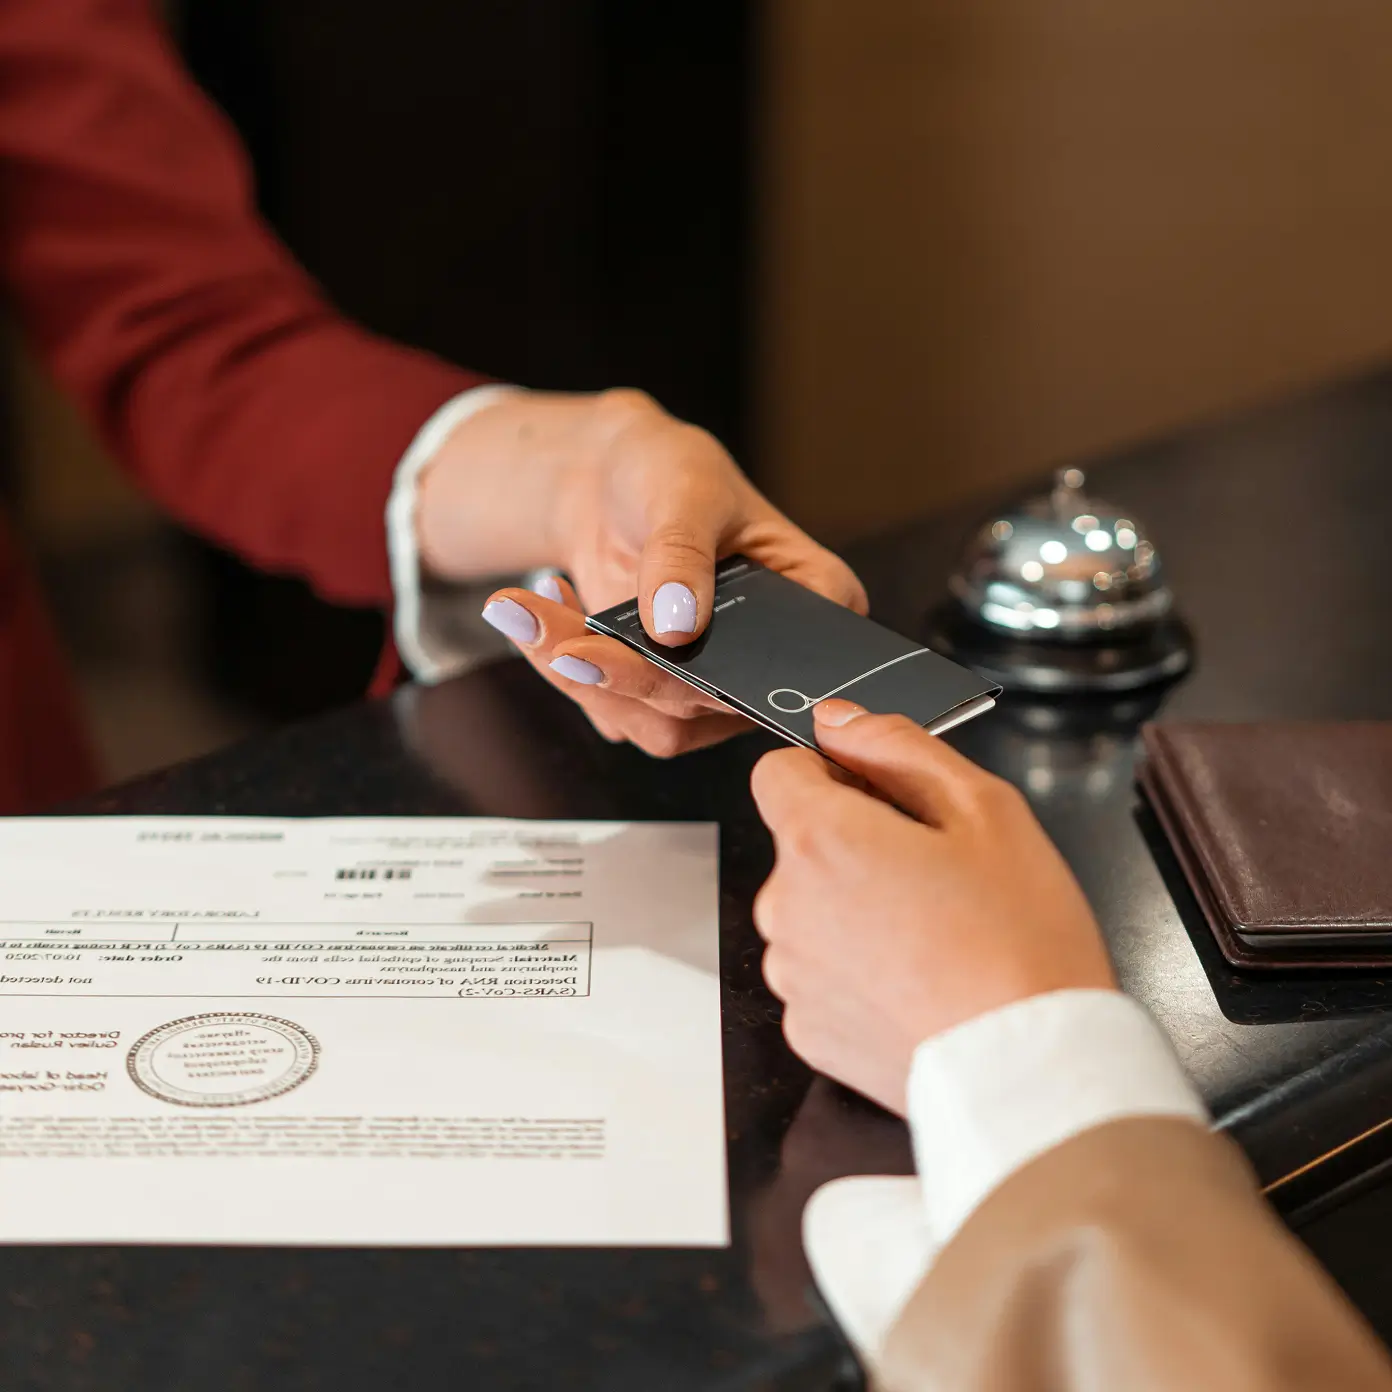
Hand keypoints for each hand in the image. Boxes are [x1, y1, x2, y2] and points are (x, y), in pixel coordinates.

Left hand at [414, 389, 865, 756]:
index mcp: (817, 599)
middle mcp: (772, 657)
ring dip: (583, 678)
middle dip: (625, 674)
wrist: (608, 480)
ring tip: (529, 612)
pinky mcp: (660, 695)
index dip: (723, 673)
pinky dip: (567, 672)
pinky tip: (544, 613)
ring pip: (656, 725)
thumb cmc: (669, 469)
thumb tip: (677, 627)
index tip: (655, 648)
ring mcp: (715, 684)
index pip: (788, 664)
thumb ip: (682, 554)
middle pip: (709, 703)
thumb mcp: (685, 489)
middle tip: (561, 641)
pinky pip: (615, 712)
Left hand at [750, 700, 1115, 1114]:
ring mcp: (791, 973)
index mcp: (820, 839)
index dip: (831, 773)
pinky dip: (857, 971)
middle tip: (937, 876)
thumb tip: (838, 720)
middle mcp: (785, 906)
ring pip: (810, 910)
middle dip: (854, 846)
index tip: (881, 797)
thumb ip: (898, 746)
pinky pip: (821, 974)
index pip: (778, 771)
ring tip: (935, 937)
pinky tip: (919, 983)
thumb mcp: (983, 808)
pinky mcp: (806, 1029)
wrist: (1031, 1070)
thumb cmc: (1020, 941)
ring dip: (854, 910)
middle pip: (800, 845)